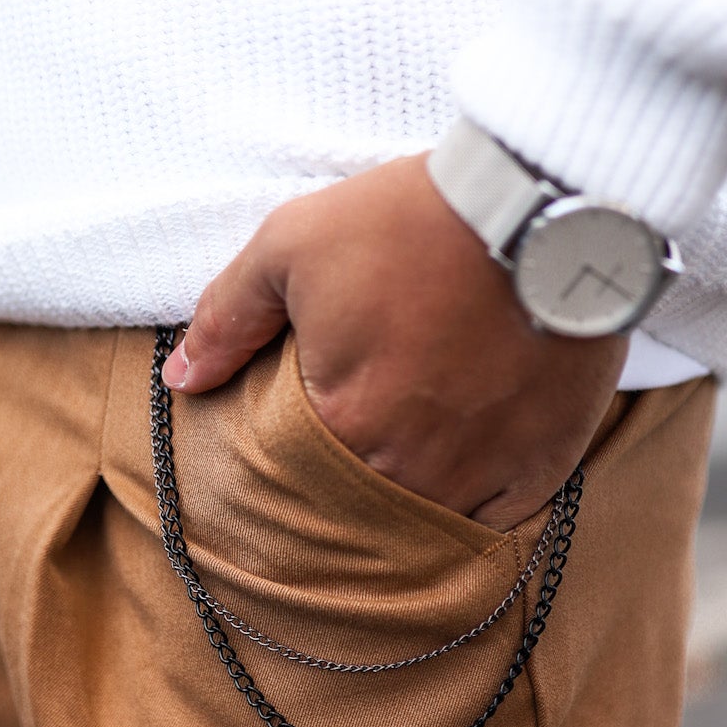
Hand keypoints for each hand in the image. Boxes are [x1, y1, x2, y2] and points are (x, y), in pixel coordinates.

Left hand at [161, 153, 627, 529]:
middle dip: (351, 482)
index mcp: (341, 427)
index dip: (293, 457)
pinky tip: (468, 473)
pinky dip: (479, 506)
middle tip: (363, 439)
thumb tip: (181, 380)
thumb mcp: (294, 244)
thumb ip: (229, 318)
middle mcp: (409, 471)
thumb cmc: (412, 219)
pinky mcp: (544, 465)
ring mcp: (482, 475)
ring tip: (410, 458)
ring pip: (427, 521)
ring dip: (410, 498)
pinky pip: (499, 521)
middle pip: (360, 508)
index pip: (294, 478)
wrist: (545, 204)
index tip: (306, 427)